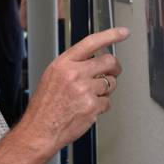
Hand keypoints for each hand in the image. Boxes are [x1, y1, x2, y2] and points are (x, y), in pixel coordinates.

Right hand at [19, 27, 128, 157]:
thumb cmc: (44, 107)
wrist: (40, 130)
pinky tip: (87, 109)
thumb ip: (72, 66)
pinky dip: (101, 106)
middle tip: (113, 72)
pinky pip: (108, 102)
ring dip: (106, 89)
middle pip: (108, 62)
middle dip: (115, 67)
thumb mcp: (52, 77)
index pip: (91, 43)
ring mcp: (85, 90)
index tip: (123, 32)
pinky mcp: (93, 106)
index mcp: (63, 64)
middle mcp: (75, 74)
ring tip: (90, 96)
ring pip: (111, 83)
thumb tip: (94, 61)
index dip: (110, 35)